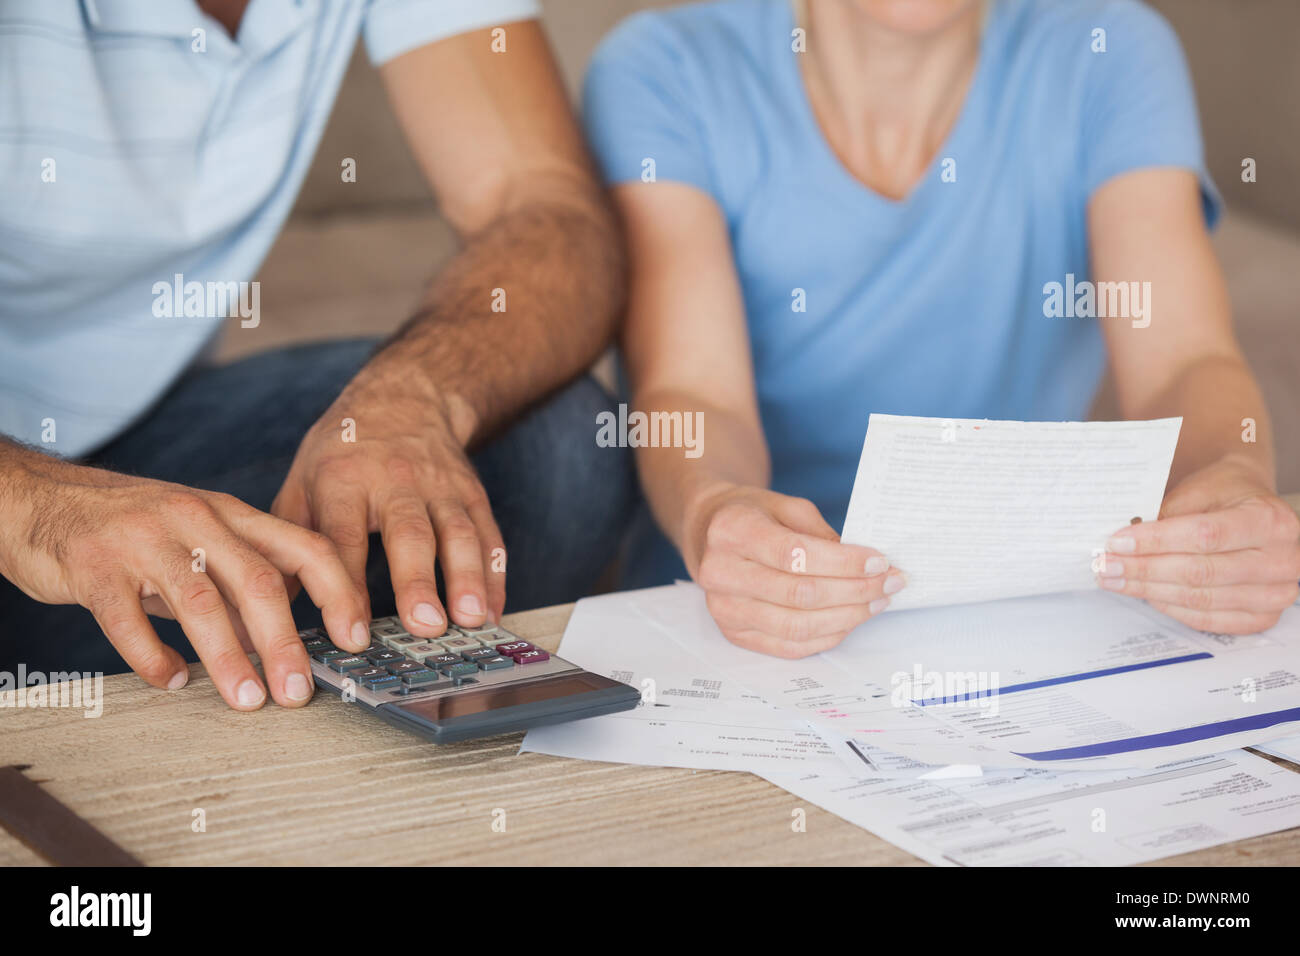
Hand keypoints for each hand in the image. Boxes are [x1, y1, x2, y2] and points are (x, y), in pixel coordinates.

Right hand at [0, 454, 368, 709]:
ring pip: (200, 602)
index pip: (305, 547)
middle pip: (258, 581)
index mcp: (232, 515)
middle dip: (285, 642)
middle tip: (299, 692)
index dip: (338, 593)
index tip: (357, 637)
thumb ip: (237, 587)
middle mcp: (196, 518)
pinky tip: (169, 680)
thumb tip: (277, 645)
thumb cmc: (131, 528)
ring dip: (228, 658)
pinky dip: (152, 656)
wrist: (40, 499)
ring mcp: (144, 539)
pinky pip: (129, 618)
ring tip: (248, 699)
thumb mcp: (197, 544)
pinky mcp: (95, 565)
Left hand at [272, 354, 504, 637]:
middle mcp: (395, 481)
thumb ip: (287, 543)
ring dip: (467, 578)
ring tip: (471, 620)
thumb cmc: (344, 451)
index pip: (343, 539)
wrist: (404, 397)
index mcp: (343, 480)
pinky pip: (488, 534)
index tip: (351, 633)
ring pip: (457, 533)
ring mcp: (440, 486)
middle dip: (417, 581)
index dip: (346, 588)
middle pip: (409, 534)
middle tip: (424, 626)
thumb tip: (264, 606)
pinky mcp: (471, 493)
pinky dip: (494, 575)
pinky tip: (493, 610)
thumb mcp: (303, 480)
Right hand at [685, 484, 903, 657]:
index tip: (880, 561)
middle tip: (890, 582)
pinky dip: (827, 636)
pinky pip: (788, 647)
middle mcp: (720, 573)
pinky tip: (851, 619)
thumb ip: (821, 533)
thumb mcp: (785, 505)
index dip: (843, 563)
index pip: (794, 555)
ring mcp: (723, 608)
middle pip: (799, 594)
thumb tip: (865, 566)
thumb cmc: (751, 515)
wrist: (708, 533)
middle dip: (855, 591)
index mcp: (731, 531)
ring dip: (847, 617)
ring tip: (877, 601)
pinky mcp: (733, 633)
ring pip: (796, 626)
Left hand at [1097, 457, 1299, 632]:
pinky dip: (1172, 608)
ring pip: (1200, 599)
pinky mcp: (1263, 617)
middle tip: (1105, 565)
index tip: (1117, 543)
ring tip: (1115, 580)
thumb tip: (1124, 542)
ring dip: (1149, 590)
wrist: (1255, 509)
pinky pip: (1209, 620)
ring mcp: (1276, 593)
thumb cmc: (1227, 495)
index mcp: (1270, 521)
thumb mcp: (1200, 489)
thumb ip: (1168, 514)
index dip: (1156, 542)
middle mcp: (1282, 561)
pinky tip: (1146, 595)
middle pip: (1200, 572)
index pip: (1204, 535)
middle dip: (1144, 570)